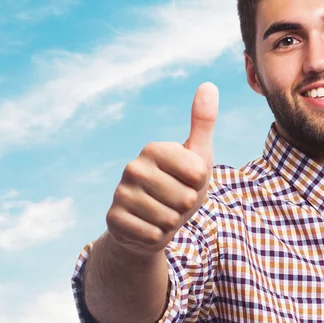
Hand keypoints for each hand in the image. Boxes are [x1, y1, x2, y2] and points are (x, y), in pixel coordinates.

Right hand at [106, 82, 218, 256]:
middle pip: (185, 198)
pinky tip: (149, 227)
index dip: (200, 184)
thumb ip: (203, 123)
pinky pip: (153, 236)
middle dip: (186, 207)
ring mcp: (120, 194)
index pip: (198, 173)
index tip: (188, 181)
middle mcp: (133, 167)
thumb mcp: (197, 156)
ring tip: (163, 213)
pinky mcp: (114, 220)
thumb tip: (209, 85)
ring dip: (173, 223)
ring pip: (169, 219)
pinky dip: (158, 237)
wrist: (151, 221)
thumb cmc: (180, 186)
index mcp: (154, 149)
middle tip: (174, 201)